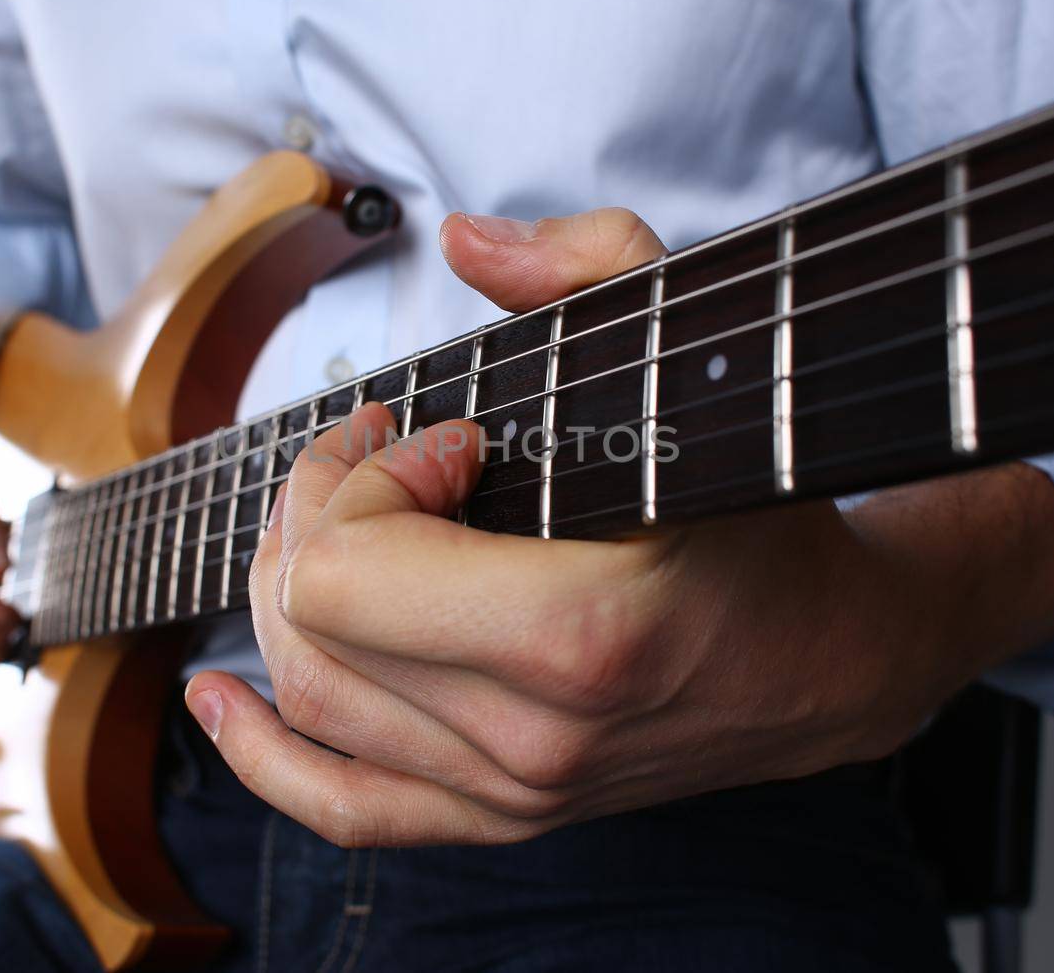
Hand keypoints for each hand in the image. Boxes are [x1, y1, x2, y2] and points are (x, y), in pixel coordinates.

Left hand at [185, 209, 1053, 846]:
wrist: (837, 656)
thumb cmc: (766, 510)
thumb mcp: (701, 356)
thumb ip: (588, 267)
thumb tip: (463, 238)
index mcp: (577, 635)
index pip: (347, 568)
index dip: (364, 476)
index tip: (443, 436)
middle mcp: (530, 736)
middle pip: (309, 626)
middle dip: (314, 515)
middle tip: (376, 458)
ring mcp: (512, 791)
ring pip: (309, 699)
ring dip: (285, 595)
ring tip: (328, 525)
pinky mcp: (505, 816)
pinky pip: (342, 808)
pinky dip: (261, 757)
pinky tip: (216, 701)